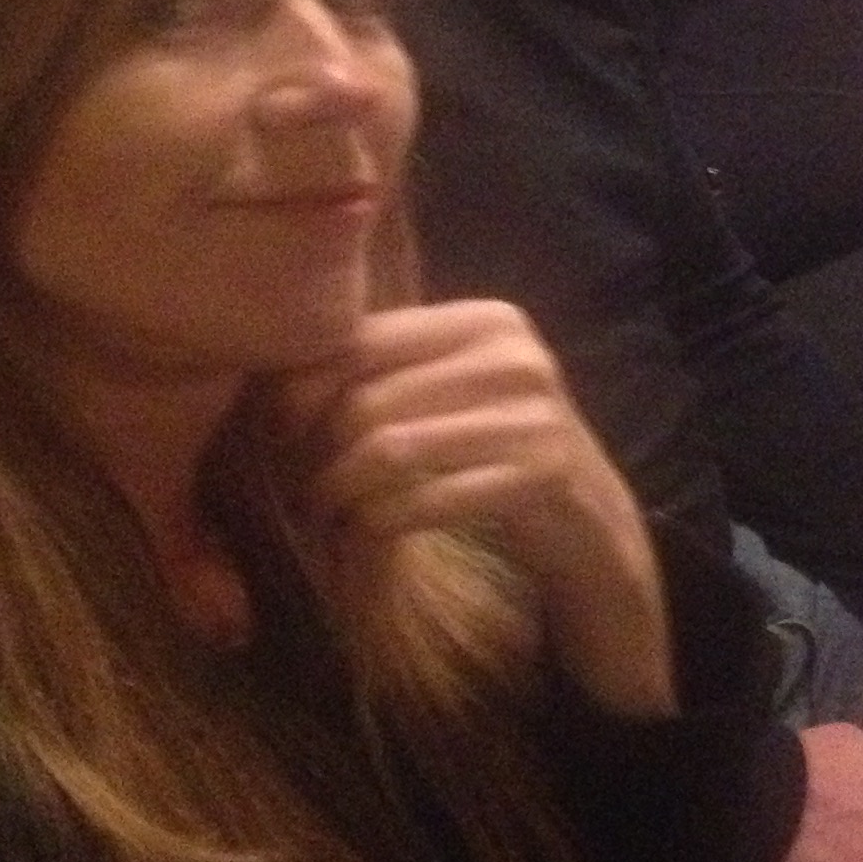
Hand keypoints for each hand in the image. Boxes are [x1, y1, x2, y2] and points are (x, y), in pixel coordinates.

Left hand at [275, 302, 670, 716]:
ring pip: (386, 451)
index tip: (284, 441)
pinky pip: (422, 501)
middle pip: (365, 401)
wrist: (591, 529)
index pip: (359, 340)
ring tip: (328, 518)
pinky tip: (371, 541)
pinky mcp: (542, 476)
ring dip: (340, 497)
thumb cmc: (497, 458)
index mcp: (486, 320)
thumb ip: (386, 374)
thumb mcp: (452, 398)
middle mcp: (515, 355)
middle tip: (302, 494)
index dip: (302, 394)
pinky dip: (379, 527)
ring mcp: (535, 414)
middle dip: (316, 456)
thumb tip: (271, 380)